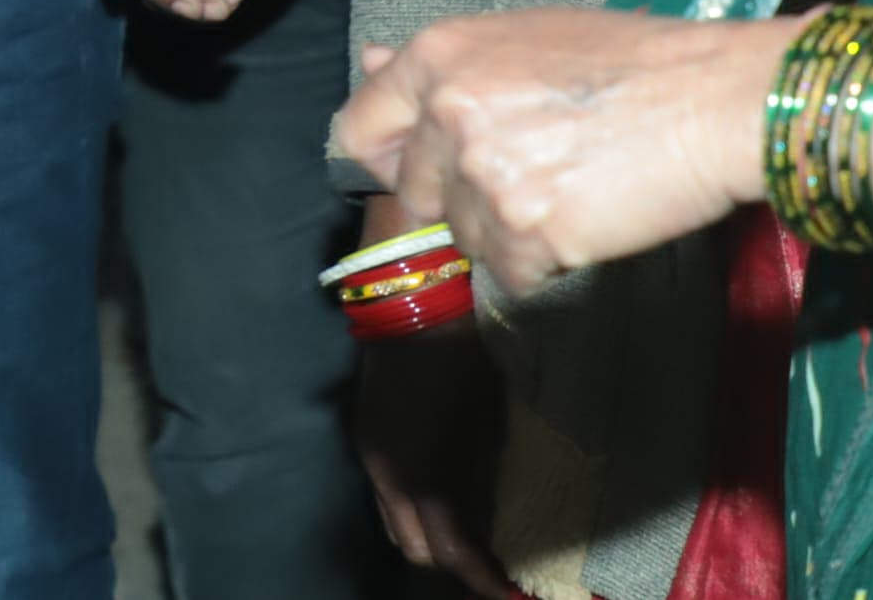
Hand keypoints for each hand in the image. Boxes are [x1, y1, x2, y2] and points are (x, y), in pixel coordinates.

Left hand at [333, 7, 784, 294]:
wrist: (713, 99)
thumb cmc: (632, 61)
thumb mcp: (525, 36)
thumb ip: (446, 64)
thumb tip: (370, 61)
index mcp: (439, 57)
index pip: (358, 129)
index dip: (388, 157)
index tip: (419, 170)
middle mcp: (448, 114)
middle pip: (416, 194)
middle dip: (462, 196)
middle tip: (531, 173)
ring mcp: (485, 177)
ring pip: (465, 237)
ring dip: (508, 231)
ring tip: (570, 190)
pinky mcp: (528, 233)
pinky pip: (512, 273)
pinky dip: (545, 263)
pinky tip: (586, 221)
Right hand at [350, 324, 510, 595]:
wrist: (409, 300)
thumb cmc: (463, 355)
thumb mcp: (487, 419)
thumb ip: (484, 473)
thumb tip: (495, 515)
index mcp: (422, 473)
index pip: (450, 549)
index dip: (480, 577)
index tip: (508, 593)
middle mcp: (386, 476)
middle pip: (414, 549)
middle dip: (452, 564)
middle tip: (489, 564)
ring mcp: (369, 456)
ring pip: (394, 524)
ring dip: (428, 538)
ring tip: (466, 537)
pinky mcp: (364, 437)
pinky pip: (384, 495)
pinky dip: (412, 508)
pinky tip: (439, 497)